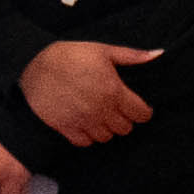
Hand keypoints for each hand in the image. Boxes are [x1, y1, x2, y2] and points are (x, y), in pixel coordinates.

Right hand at [19, 36, 161, 143]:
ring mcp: (84, 122)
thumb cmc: (71, 56)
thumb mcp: (103, 50)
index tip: (137, 106)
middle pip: (125, 128)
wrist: (34, 66)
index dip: (142, 110)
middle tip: (116, 109)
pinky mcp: (67, 129)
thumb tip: (159, 54)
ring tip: (100, 116)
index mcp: (114, 91)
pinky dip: (88, 136)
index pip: (141, 114)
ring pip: (106, 137)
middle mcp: (102, 110)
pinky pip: (85, 142)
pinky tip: (85, 123)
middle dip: (124, 119)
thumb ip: (132, 56)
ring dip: (107, 129)